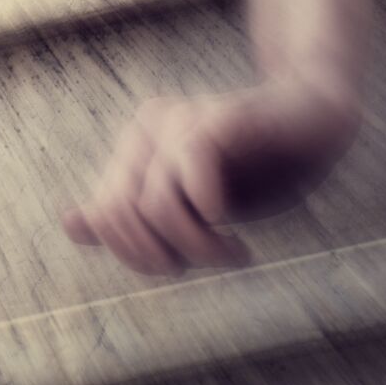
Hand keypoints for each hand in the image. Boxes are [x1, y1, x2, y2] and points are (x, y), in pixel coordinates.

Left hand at [61, 76, 360, 279]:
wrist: (314, 120)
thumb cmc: (257, 166)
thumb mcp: (193, 203)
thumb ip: (135, 213)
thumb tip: (70, 225)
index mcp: (135, 146)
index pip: (104, 218)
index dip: (136, 256)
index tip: (183, 265)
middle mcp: (149, 127)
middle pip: (120, 216)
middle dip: (162, 257)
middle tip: (214, 258)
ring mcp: (182, 119)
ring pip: (154, 207)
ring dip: (195, 247)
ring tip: (234, 252)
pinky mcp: (220, 119)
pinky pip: (191, 171)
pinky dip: (207, 213)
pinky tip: (229, 225)